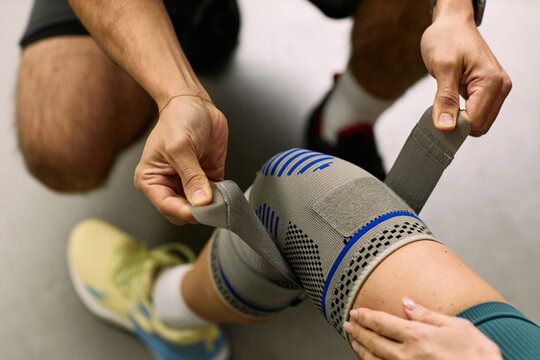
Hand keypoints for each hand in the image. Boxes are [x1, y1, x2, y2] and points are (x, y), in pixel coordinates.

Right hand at [134, 96, 227, 224]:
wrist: (195, 104)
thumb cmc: (178, 120)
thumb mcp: (181, 147)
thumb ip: (191, 176)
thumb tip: (201, 201)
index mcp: (151, 180)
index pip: (167, 206)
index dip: (185, 211)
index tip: (202, 208)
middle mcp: (168, 185)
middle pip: (183, 213)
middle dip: (199, 209)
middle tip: (213, 200)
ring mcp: (188, 185)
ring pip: (200, 209)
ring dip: (212, 205)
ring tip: (220, 194)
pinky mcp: (206, 181)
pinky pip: (215, 198)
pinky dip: (221, 198)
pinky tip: (225, 190)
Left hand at [344, 297, 501, 359]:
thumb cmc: (478, 355)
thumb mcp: (456, 325)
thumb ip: (427, 314)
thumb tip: (407, 303)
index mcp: (417, 336)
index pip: (381, 322)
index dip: (366, 316)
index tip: (356, 312)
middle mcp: (407, 354)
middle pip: (373, 340)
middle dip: (358, 330)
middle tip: (349, 323)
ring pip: (374, 359)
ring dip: (361, 348)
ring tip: (354, 340)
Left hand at [421, 10, 511, 135]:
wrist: (452, 23)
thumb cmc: (447, 38)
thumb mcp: (442, 68)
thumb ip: (445, 99)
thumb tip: (445, 126)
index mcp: (491, 81)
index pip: (475, 122)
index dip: (453, 124)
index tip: (437, 115)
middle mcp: (500, 86)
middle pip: (480, 126)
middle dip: (457, 122)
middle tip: (440, 106)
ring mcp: (497, 88)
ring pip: (479, 122)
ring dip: (460, 117)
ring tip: (446, 99)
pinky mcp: (489, 89)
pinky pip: (477, 113)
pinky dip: (462, 112)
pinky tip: (452, 99)